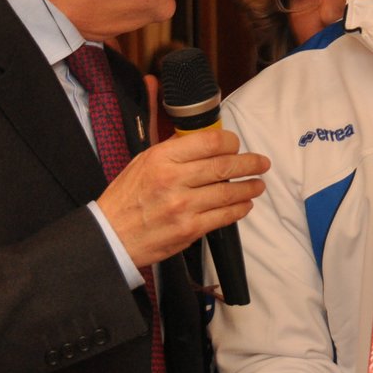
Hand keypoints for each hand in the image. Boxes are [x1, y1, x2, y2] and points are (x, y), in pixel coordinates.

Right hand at [97, 128, 268, 267]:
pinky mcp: (189, 229)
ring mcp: (183, 206)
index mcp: (162, 158)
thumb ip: (171, 148)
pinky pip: (223, 216)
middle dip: (250, 163)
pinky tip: (245, 204)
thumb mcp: (142, 162)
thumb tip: (198, 137)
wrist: (111, 235)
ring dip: (249, 187)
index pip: (209, 142)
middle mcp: (174, 179)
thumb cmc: (126, 198)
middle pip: (225, 166)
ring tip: (258, 184)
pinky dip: (239, 209)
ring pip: (229, 192)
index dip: (230, 142)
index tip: (236, 145)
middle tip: (262, 163)